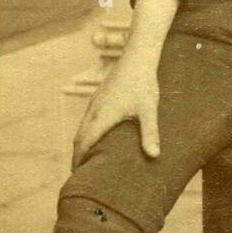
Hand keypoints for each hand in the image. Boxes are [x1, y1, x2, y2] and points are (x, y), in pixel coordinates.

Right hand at [72, 51, 160, 168]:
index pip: (84, 143)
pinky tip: (95, 137)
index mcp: (102, 116)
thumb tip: (154, 155)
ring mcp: (95, 102)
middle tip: (79, 173)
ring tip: (85, 160)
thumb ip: (150, 133)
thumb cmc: (143, 84)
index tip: (77, 174)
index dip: (79, 159)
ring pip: (82, 127)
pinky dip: (86, 132)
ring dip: (81, 144)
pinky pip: (87, 119)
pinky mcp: (99, 97)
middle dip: (77, 155)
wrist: (137, 58)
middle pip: (79, 137)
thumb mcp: (148, 110)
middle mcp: (94, 110)